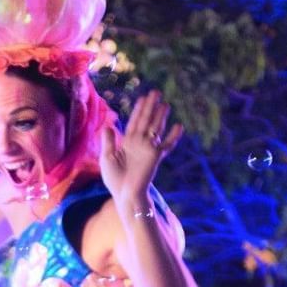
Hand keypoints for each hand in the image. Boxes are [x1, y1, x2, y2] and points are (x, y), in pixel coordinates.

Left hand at [100, 88, 182, 206]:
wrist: (124, 194)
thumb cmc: (114, 180)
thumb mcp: (107, 158)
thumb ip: (108, 142)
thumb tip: (107, 125)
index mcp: (127, 142)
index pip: (134, 122)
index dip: (139, 110)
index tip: (143, 98)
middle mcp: (139, 143)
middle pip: (146, 121)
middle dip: (150, 107)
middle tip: (155, 92)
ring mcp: (148, 149)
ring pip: (156, 128)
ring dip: (160, 116)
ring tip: (165, 104)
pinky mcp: (155, 157)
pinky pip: (166, 145)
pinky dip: (173, 136)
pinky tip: (179, 126)